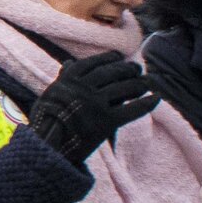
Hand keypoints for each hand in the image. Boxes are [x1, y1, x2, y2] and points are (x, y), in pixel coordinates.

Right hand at [25, 53, 158, 162]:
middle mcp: (84, 87)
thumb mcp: (50, 94)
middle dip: (127, 69)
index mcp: (69, 79)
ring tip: (146, 83)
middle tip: (137, 69)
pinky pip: (132, 109)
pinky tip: (156, 98)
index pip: (94, 63)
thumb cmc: (45, 121)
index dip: (108, 58)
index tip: (118, 56)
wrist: (46, 146)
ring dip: (139, 84)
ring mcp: (96, 104)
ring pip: (124, 88)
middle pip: (112, 73)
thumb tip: (69, 63)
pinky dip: (147, 103)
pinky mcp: (107, 122)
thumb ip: (63, 79)